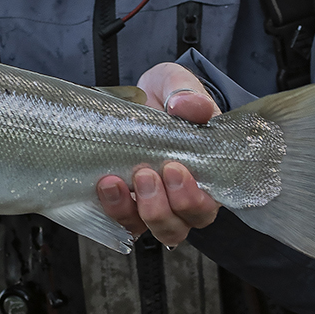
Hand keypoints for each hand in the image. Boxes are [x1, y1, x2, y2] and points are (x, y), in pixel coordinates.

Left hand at [96, 62, 220, 248]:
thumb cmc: (168, 97)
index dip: (193, 198)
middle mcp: (182, 199)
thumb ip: (188, 93)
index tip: (175, 168)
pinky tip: (106, 185)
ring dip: (135, 211)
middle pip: (180, 226)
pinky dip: (113, 208)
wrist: (140, 98)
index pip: (208, 205)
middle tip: (146, 173)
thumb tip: (187, 105)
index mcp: (206, 175)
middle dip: (162, 206)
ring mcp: (154, 205)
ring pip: (153, 230)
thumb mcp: (177, 84)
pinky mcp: (127, 205)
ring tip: (118, 181)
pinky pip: (123, 222)